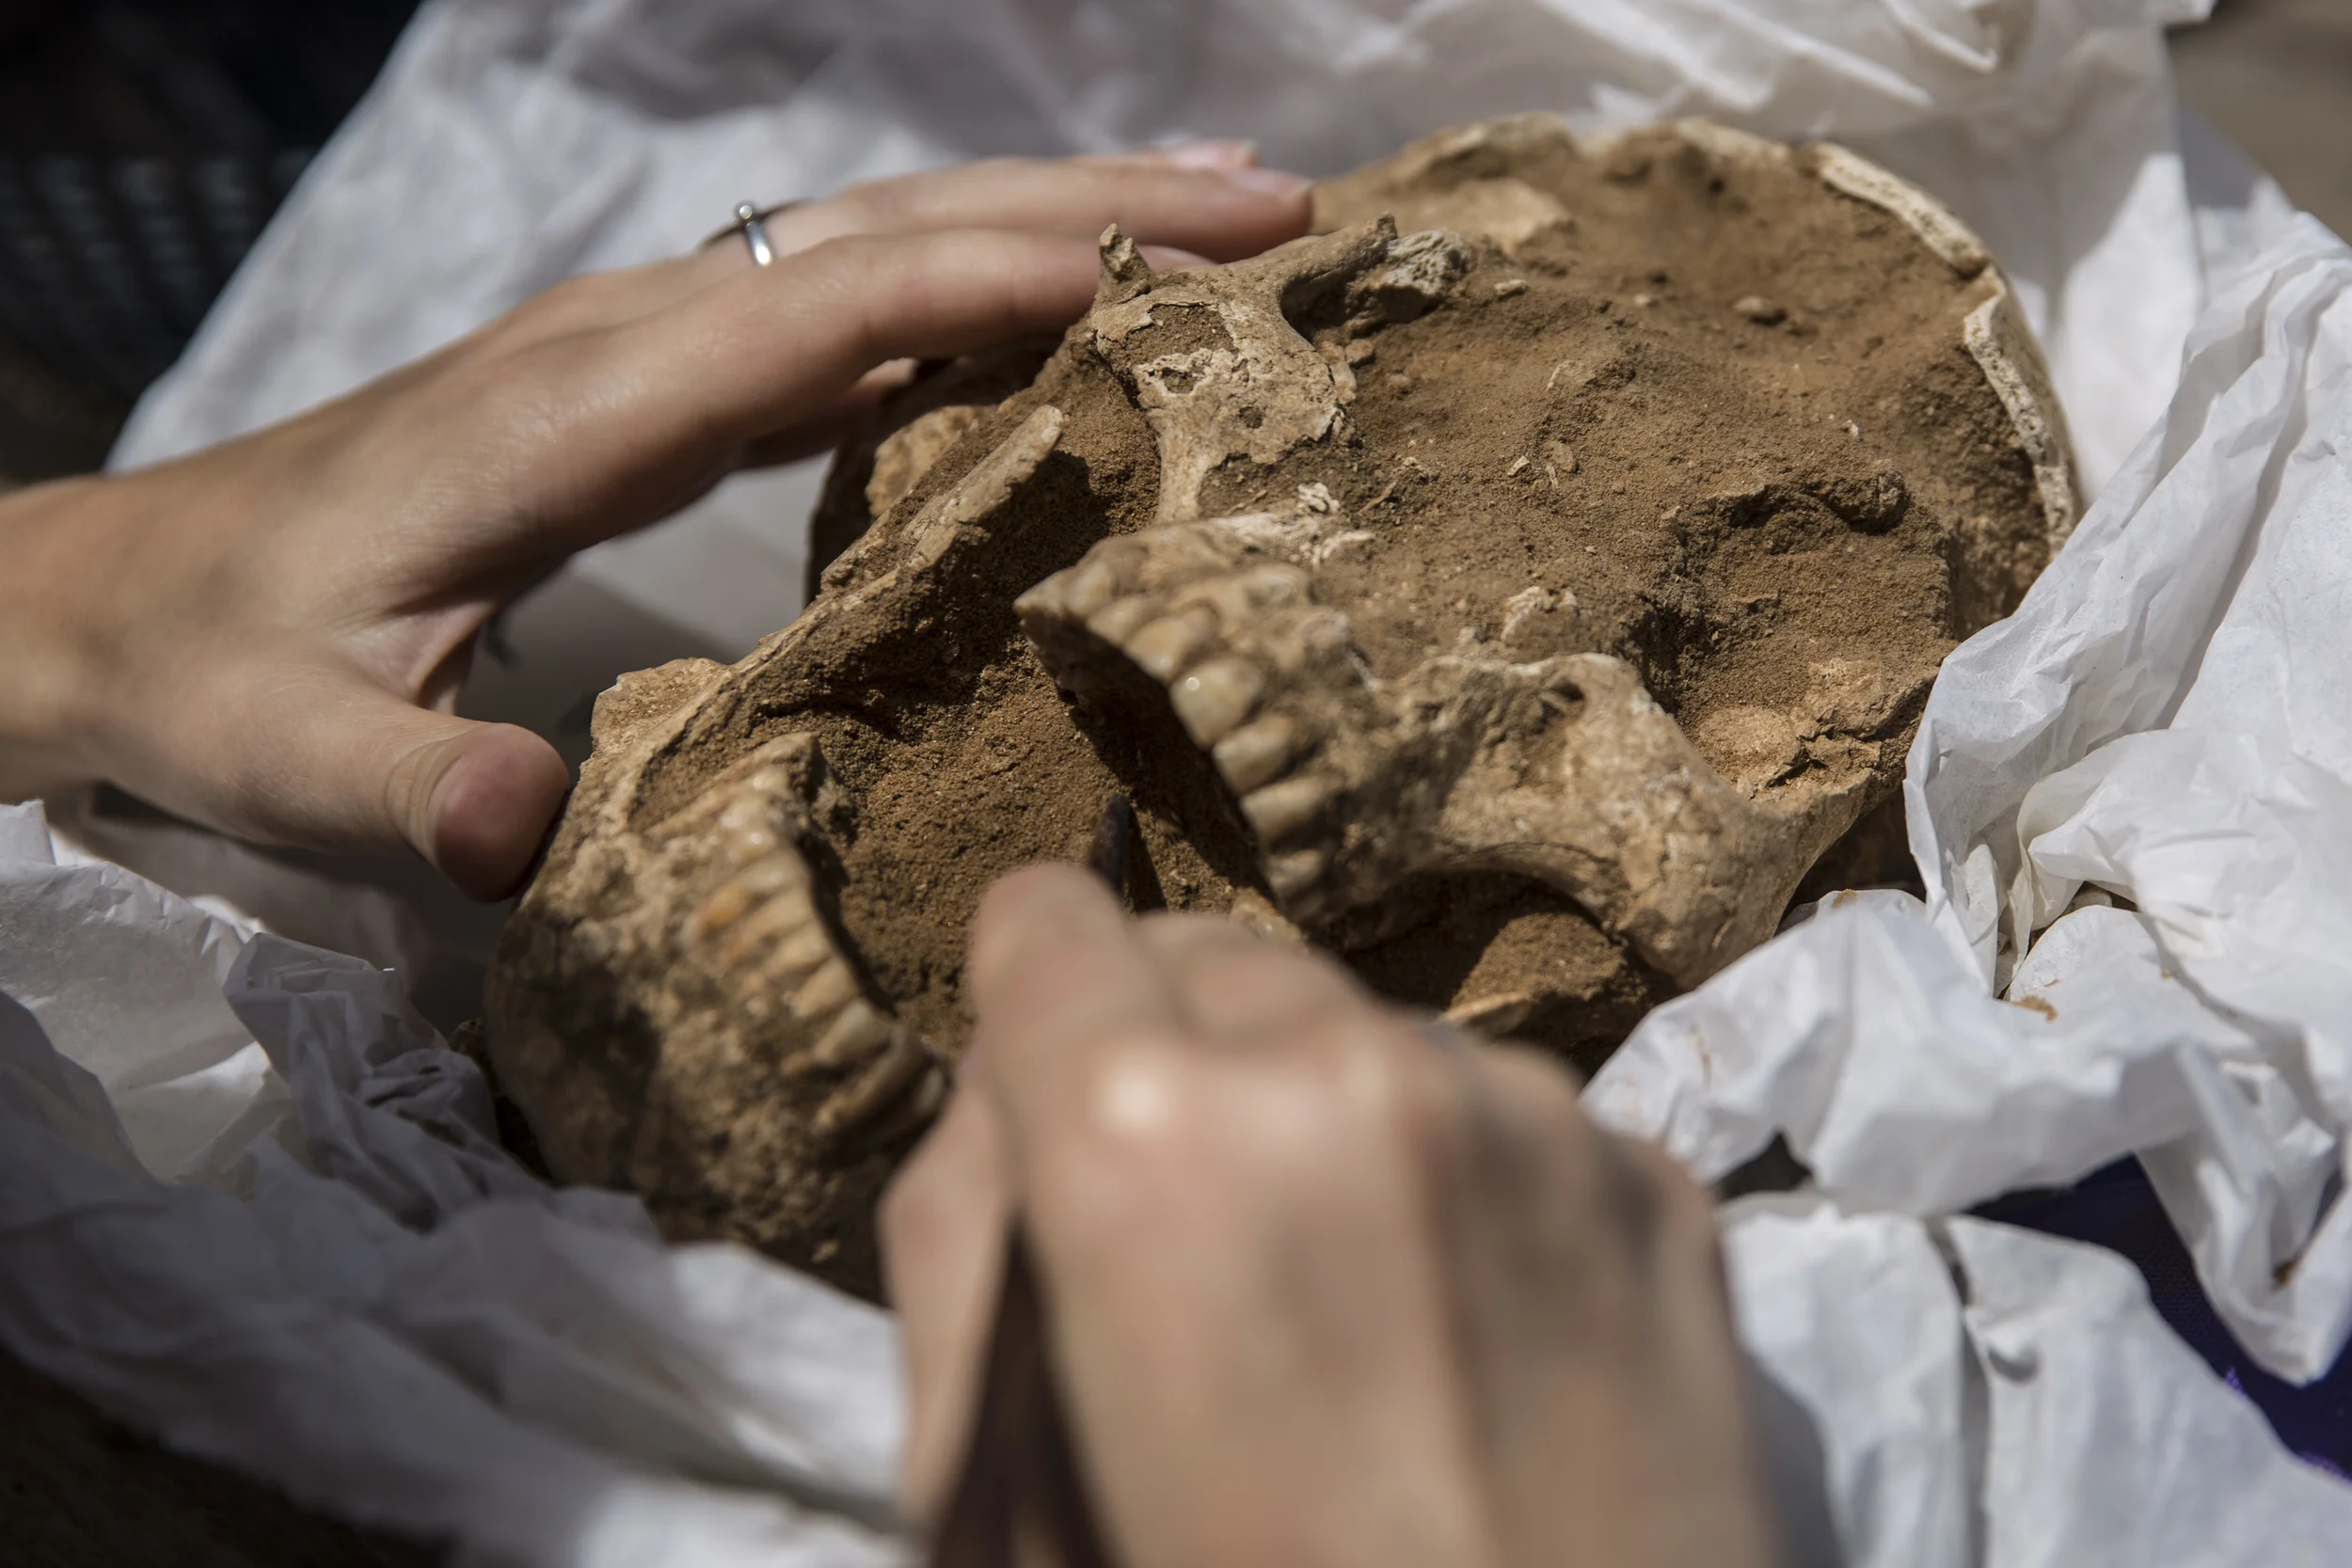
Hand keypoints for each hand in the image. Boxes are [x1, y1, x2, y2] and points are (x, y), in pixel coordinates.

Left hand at [0, 146, 1309, 896]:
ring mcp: (648, 342)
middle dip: (1086, 209)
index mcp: (564, 411)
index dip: (988, 286)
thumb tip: (526, 832)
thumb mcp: (281, 753)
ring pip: (884, 240)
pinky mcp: (660, 376)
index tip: (1161, 288)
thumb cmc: (221, 670)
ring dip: (1060, 213)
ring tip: (1231, 215)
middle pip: (885, 231)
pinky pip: (853, 299)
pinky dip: (983, 278)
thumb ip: (398, 794)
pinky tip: (1071, 301)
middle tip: (1280, 212)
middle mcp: (626, 338)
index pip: (811, 314)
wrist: (133, 590)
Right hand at [882, 865, 1784, 1567]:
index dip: (1032, 1004)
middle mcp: (1344, 1067)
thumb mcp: (996, 1477)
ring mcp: (1525, 1112)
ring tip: (1357, 1305)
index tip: (1058, 1086)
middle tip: (1205, 1240)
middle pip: (1211, 962)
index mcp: (1141, 1134)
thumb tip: (1006, 1083)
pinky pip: (1509, 1115)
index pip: (1043, 925)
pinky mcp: (1655, 1175)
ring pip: (1366, 1030)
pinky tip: (1477, 1341)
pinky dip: (1468, 1185)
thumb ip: (958, 1234)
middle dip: (1181, 1061)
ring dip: (1330, 1116)